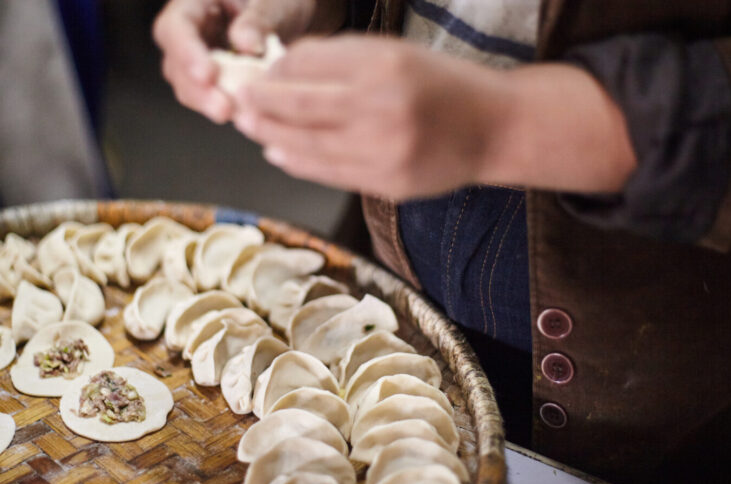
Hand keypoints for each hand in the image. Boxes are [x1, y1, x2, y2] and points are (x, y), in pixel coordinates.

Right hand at [153, 0, 344, 123]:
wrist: (290, 17)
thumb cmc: (278, 1)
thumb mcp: (274, 2)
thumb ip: (258, 19)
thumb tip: (245, 44)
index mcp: (192, 4)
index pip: (175, 29)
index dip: (187, 54)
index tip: (207, 75)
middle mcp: (187, 34)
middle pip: (176, 66)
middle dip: (199, 91)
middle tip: (224, 109)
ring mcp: (197, 60)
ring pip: (190, 88)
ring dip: (211, 105)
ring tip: (240, 116)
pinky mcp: (213, 83)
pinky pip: (212, 99)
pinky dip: (229, 109)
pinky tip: (249, 117)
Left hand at [233, 36, 515, 197]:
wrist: (494, 128)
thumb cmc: (443, 85)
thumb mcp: (395, 53)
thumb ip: (342, 59)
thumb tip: (282, 68)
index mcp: (384, 65)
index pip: (308, 65)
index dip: (273, 71)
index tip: (255, 73)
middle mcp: (382, 108)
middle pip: (298, 106)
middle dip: (259, 103)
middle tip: (236, 100)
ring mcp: (385, 151)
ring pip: (306, 144)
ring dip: (270, 135)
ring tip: (250, 127)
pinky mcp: (388, 183)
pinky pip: (328, 173)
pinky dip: (297, 162)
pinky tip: (278, 153)